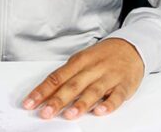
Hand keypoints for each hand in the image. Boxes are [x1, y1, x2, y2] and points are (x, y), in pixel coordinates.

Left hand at [21, 38, 144, 119]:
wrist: (132, 47)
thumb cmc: (103, 56)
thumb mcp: (82, 61)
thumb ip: (67, 77)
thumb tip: (46, 94)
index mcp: (79, 61)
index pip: (56, 77)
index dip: (42, 91)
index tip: (29, 103)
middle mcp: (92, 68)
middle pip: (72, 85)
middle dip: (57, 100)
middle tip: (45, 113)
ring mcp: (109, 76)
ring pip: (93, 90)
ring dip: (81, 103)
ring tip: (69, 114)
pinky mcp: (124, 85)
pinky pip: (117, 96)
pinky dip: (109, 104)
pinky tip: (101, 111)